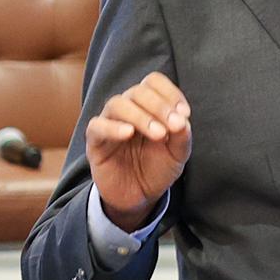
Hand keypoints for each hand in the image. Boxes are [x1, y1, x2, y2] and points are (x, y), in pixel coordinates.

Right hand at [86, 72, 191, 232]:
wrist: (140, 197)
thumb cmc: (158, 168)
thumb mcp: (177, 153)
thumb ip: (182, 135)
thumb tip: (182, 120)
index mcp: (149, 106)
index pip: (154, 82)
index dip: (170, 93)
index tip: (185, 113)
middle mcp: (128, 109)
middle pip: (138, 91)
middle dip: (159, 106)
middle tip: (173, 126)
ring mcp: (110, 123)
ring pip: (118, 104)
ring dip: (140, 116)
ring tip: (158, 134)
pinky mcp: (95, 142)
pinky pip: (97, 126)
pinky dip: (113, 127)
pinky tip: (128, 134)